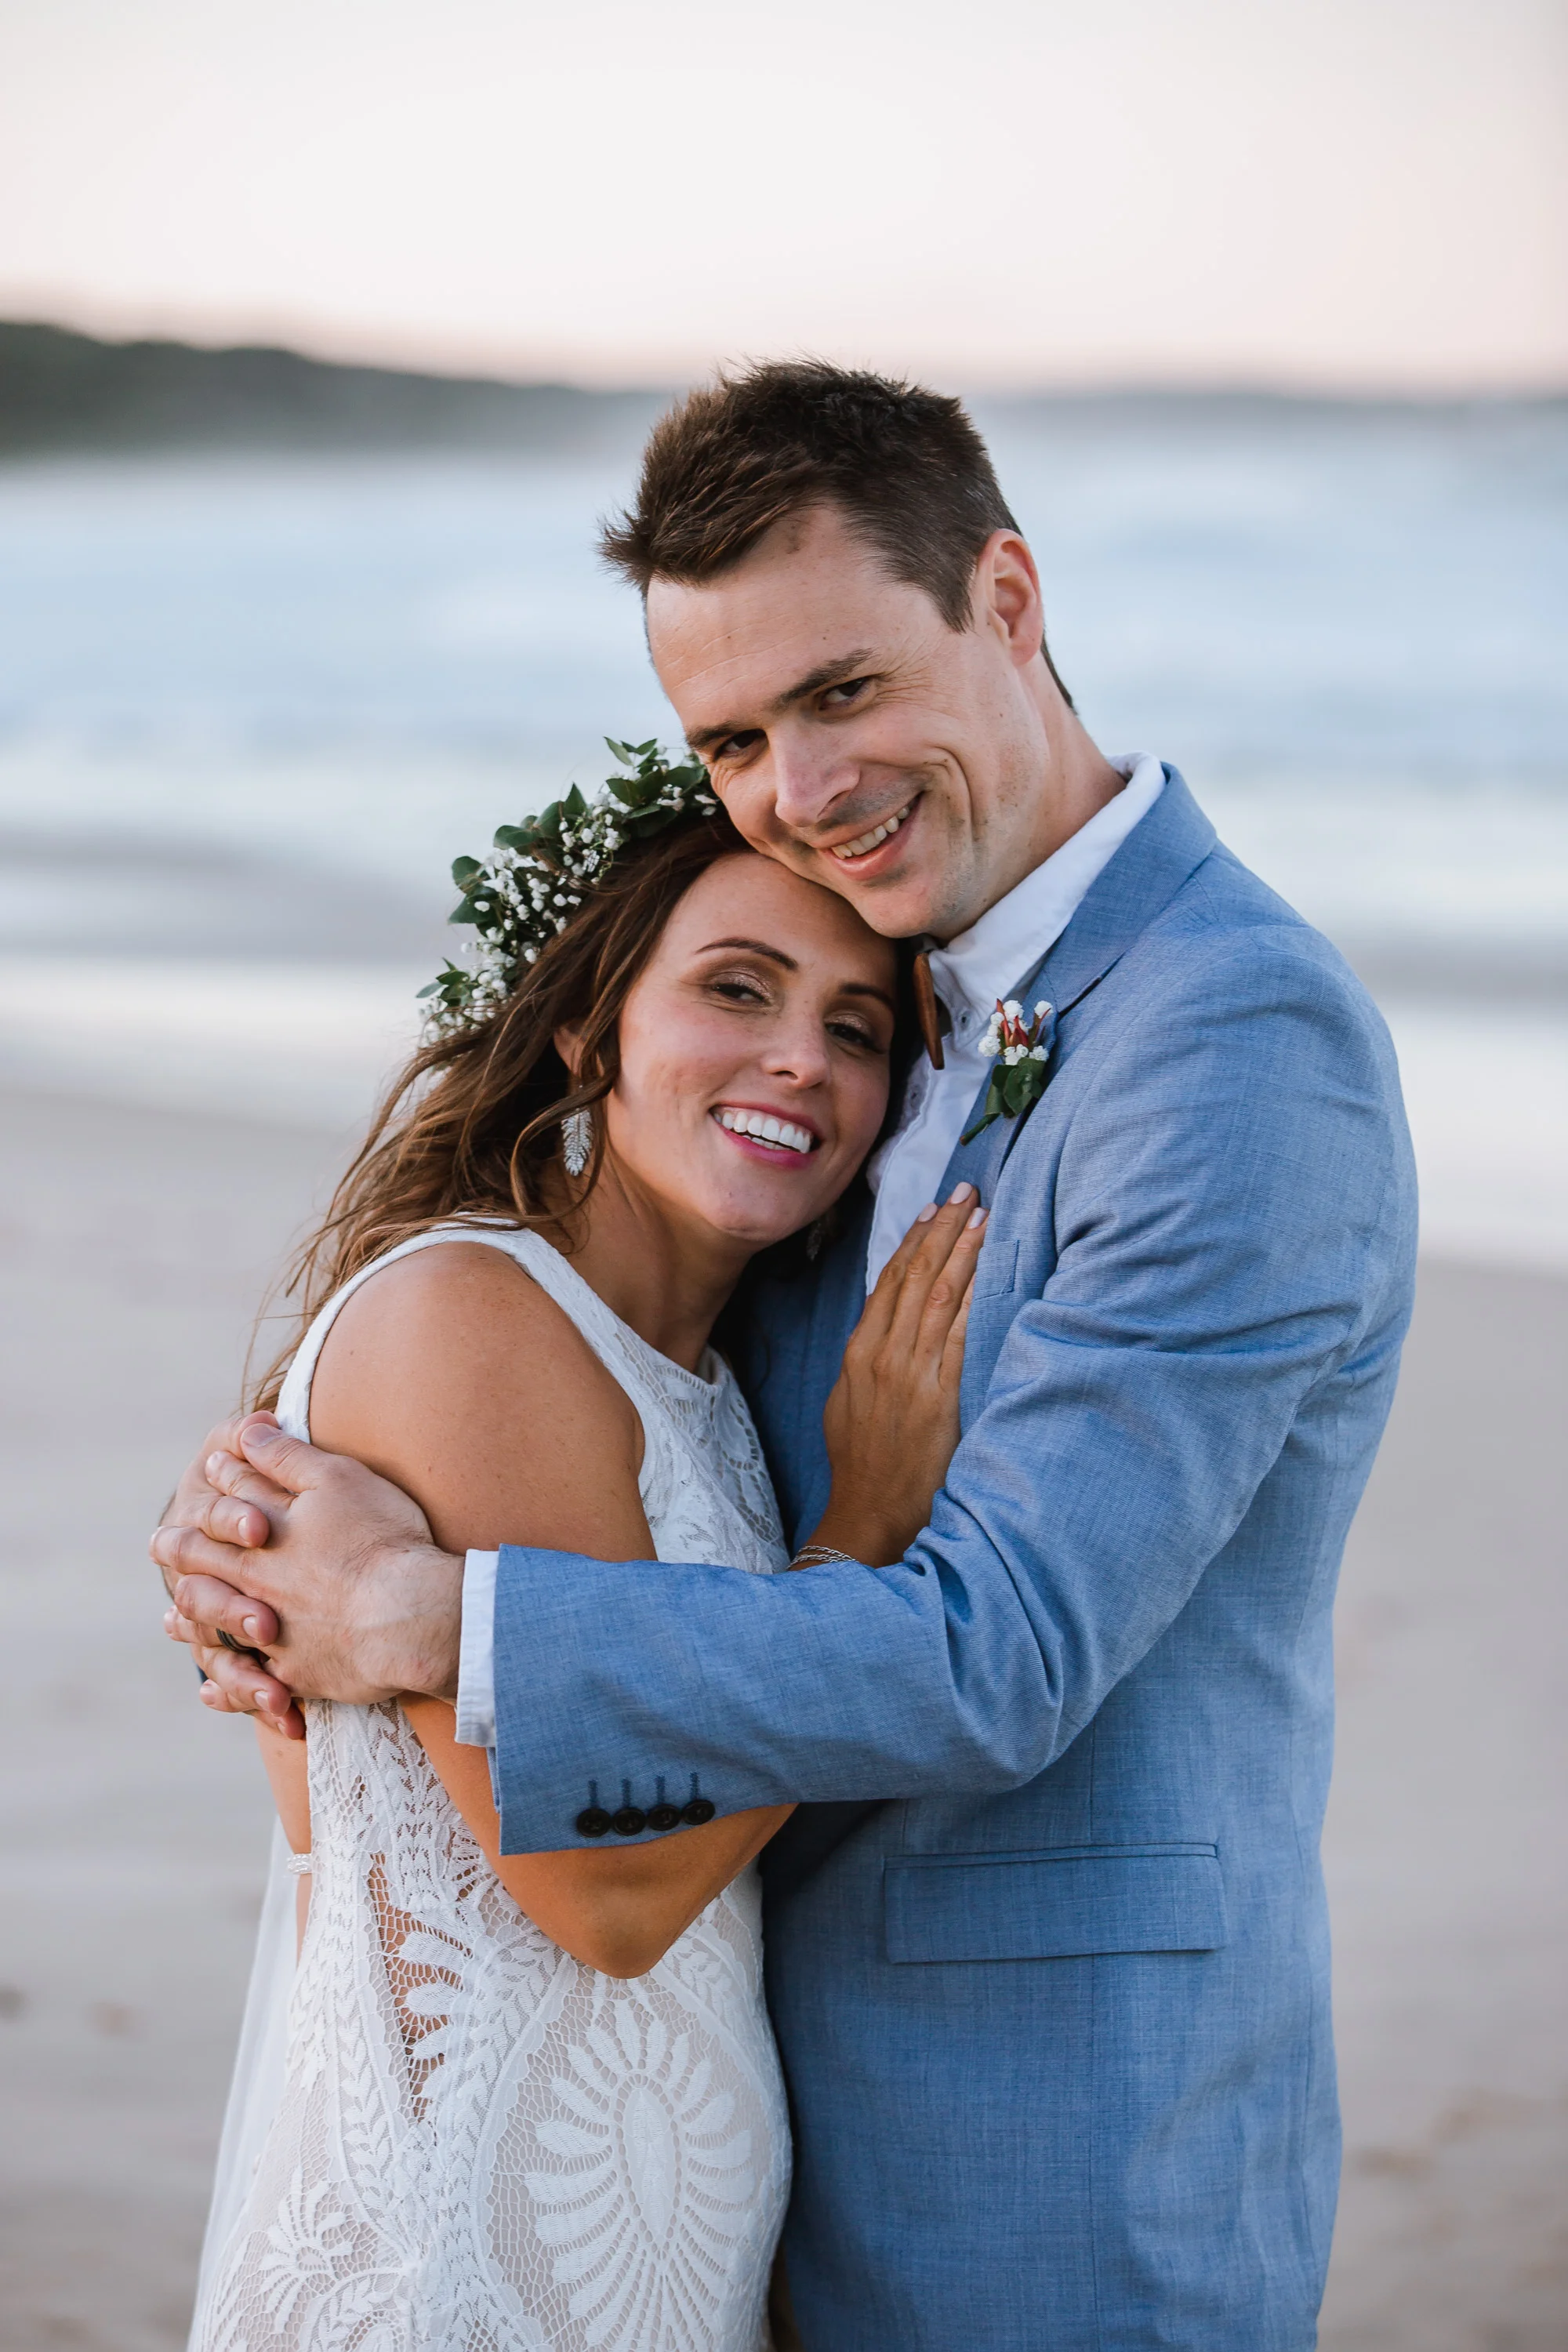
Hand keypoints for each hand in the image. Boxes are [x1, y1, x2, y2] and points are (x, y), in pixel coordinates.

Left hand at [152, 1414, 464, 1717]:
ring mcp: (270, 1638)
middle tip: (160, 1547)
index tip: (200, 1482)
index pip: (218, 1512)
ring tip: (175, 1621)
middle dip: (179, 1555)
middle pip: (201, 1571)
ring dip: (192, 1622)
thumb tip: (246, 1434)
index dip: (207, 1495)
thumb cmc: (379, 1540)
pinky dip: (226, 1687)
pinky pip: (247, 1685)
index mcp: (256, 1542)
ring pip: (213, 1631)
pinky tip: (214, 1688)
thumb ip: (285, 1458)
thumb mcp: (335, 1480)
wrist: (411, 1617)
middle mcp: (253, 1590)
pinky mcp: (294, 1676)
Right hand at [811, 1183, 984, 1565]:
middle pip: (915, 1276)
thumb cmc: (861, 1464)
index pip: (890, 1281)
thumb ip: (868, 1361)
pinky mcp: (939, 1397)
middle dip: (943, 1229)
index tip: (934, 1210)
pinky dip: (973, 1298)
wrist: (867, 1513)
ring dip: (963, 1251)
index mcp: (860, 1352)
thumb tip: (884, 1331)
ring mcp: (911, 1374)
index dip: (914, 1240)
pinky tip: (989, 1271)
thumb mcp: (848, 1403)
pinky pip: (959, 1336)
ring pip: (939, 1295)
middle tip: (966, 1192)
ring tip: (983, 1216)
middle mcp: (883, 1355)